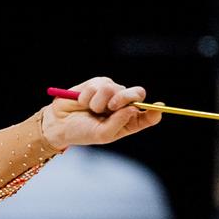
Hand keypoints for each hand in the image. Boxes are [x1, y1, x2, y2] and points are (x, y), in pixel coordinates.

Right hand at [42, 76, 162, 148]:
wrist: (59, 122)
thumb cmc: (82, 132)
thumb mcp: (102, 135)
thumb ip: (119, 123)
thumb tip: (133, 109)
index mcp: (128, 122)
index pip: (148, 115)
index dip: (155, 111)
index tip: (159, 106)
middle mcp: (123, 106)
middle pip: (137, 94)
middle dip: (126, 97)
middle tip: (111, 107)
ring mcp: (112, 93)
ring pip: (115, 87)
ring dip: (99, 101)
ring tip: (90, 109)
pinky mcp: (98, 83)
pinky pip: (99, 83)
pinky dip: (89, 95)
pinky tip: (82, 101)